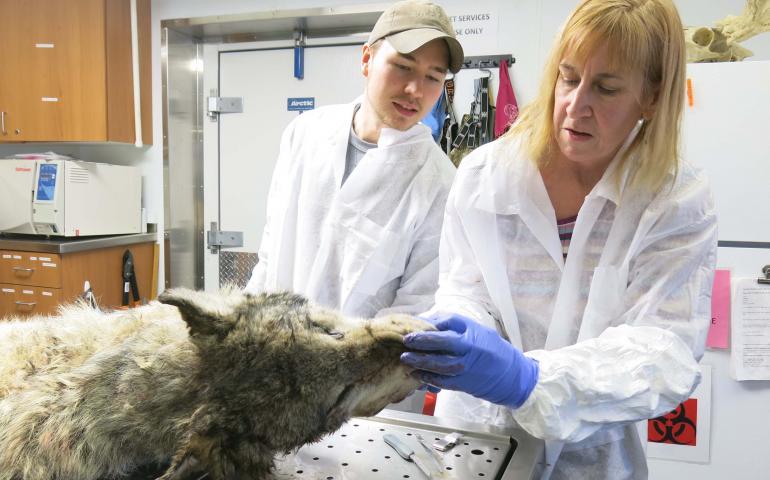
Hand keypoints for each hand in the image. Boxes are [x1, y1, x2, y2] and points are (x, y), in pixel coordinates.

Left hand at [401, 312, 537, 408]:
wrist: (511, 375)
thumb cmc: (491, 348)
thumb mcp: (476, 330)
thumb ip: (453, 324)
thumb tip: (427, 320)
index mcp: (472, 335)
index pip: (447, 327)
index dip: (428, 327)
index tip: (413, 327)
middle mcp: (469, 351)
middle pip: (441, 345)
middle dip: (421, 344)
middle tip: (405, 343)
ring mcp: (466, 369)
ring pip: (439, 366)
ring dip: (420, 363)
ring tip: (406, 359)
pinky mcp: (464, 384)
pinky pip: (443, 382)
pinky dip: (429, 379)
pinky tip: (417, 375)